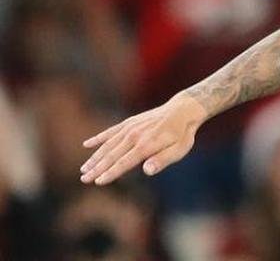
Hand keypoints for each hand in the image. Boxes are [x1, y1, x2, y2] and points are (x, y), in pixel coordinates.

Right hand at [79, 93, 206, 184]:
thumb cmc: (183, 134)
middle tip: (83, 179)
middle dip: (97, 168)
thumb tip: (147, 171)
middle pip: (112, 155)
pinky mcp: (129, 122)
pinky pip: (111, 131)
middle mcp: (134, 135)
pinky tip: (87, 144)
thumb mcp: (179, 149)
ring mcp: (130, 127)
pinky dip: (99, 138)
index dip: (110, 173)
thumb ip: (162, 160)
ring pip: (108, 144)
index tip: (97, 182)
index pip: (124, 162)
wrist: (183, 109)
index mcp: (146, 145)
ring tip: (83, 169)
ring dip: (95, 157)